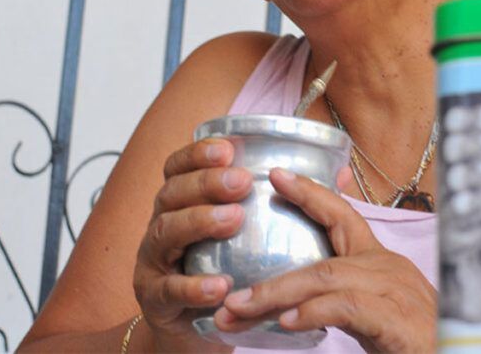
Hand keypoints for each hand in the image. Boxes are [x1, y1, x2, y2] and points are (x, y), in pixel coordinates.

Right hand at [132, 138, 251, 349]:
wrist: (194, 331)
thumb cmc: (225, 271)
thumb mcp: (239, 235)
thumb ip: (269, 204)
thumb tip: (327, 176)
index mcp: (179, 203)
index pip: (178, 168)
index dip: (197, 154)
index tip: (227, 149)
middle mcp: (161, 225)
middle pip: (172, 194)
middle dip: (206, 182)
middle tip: (241, 181)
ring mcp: (153, 262)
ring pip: (165, 232)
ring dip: (199, 221)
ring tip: (233, 219)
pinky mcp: (155, 300)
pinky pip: (169, 290)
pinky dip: (193, 286)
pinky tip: (220, 285)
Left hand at [213, 168, 436, 352]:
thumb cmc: (415, 344)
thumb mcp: (375, 319)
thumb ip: (340, 305)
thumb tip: (289, 312)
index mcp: (382, 264)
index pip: (343, 217)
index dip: (310, 193)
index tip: (276, 175)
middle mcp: (389, 269)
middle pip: (322, 256)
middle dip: (270, 274)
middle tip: (229, 294)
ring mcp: (396, 292)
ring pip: (325, 278)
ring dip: (276, 296)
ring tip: (240, 311)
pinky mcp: (398, 321)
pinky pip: (347, 307)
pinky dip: (313, 311)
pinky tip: (287, 324)